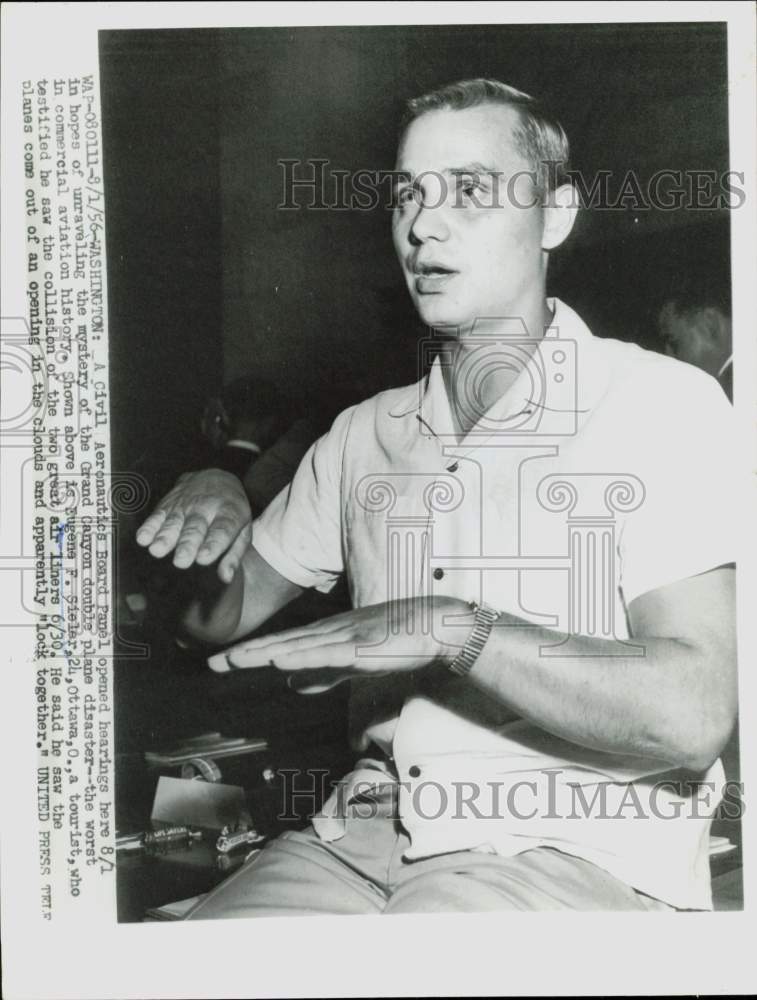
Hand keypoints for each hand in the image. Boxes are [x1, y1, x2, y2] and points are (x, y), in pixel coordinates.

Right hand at [136, 469, 251, 583]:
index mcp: (228, 514)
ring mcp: (185, 506)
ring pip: (174, 522)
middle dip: (187, 544)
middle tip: (181, 561)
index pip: (221, 530)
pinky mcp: (167, 504)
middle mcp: (206, 509)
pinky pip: (157, 515)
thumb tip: (227, 576)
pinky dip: (149, 527)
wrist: (217, 478)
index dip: (212, 544)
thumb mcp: (242, 529)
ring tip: (158, 550)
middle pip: (195, 528)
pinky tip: (143, 539)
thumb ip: (234, 554)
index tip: (204, 558)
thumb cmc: (230, 512)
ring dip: (165, 537)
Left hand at [209, 596, 473, 691]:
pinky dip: (301, 658)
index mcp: (325, 637)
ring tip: (234, 659)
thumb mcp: (350, 662)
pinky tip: (281, 662)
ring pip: (296, 648)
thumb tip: (291, 685)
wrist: (433, 625)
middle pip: (279, 645)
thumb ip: (323, 674)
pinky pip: (326, 655)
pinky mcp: (361, 647)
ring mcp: (343, 638)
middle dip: (245, 654)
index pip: (279, 647)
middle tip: (210, 662)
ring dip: (264, 653)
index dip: (249, 654)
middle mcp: (328, 633)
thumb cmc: (396, 641)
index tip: (219, 662)